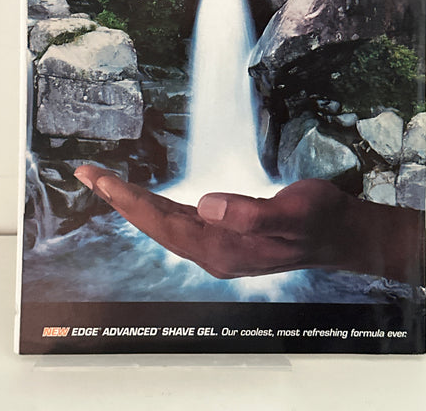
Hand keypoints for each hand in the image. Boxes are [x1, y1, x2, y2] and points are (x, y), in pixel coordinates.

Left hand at [74, 165, 424, 283]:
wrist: (339, 235)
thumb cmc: (318, 220)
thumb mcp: (292, 211)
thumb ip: (250, 214)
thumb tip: (205, 205)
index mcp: (222, 247)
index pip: (162, 221)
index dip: (128, 200)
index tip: (99, 179)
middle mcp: (213, 251)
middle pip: (153, 223)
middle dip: (118, 199)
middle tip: (86, 174)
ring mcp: (218, 246)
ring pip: (163, 223)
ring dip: (133, 203)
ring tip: (106, 183)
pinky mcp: (225, 236)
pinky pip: (178, 221)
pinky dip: (156, 207)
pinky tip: (148, 198)